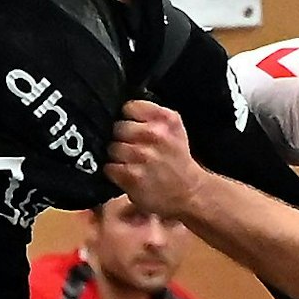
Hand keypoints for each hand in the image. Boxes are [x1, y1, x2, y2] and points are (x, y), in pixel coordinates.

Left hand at [106, 100, 205, 217]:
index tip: (134, 125)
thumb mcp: (174, 128)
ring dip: (118, 156)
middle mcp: (155, 134)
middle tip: (133, 147)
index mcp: (166, 119)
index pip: (130, 107)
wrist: (189, 191)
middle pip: (118, 127)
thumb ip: (151, 114)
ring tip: (132, 162)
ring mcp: (143, 156)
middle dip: (122, 138)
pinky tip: (129, 174)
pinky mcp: (132, 176)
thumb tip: (123, 109)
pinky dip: (116, 172)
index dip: (128, 117)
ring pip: (112, 148)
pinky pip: (109, 167)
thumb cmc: (177, 158)